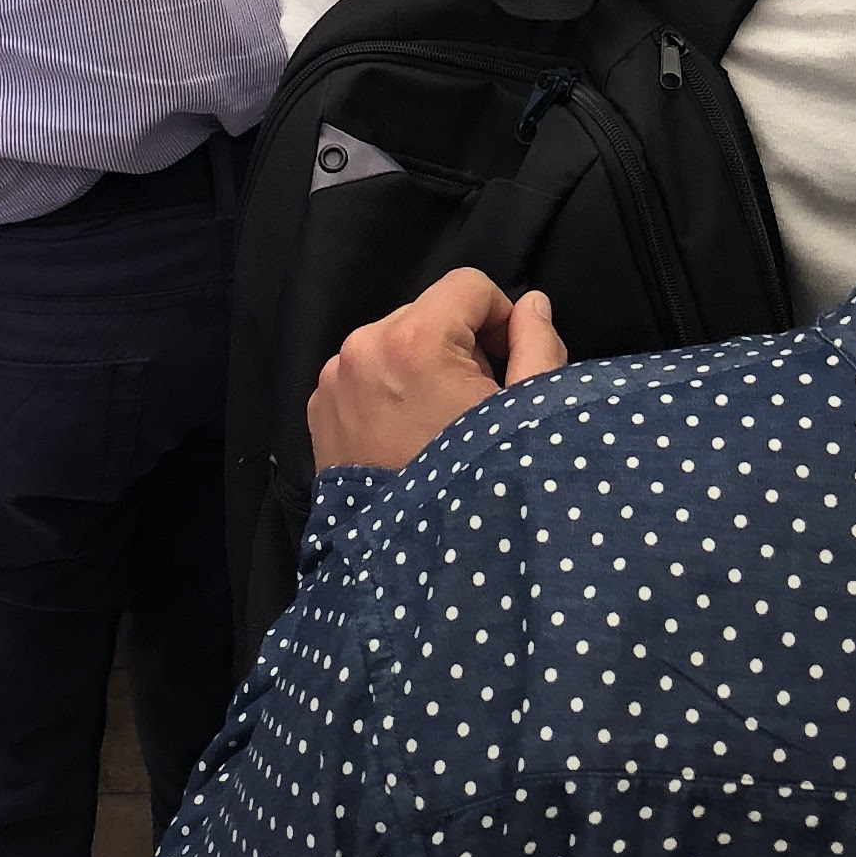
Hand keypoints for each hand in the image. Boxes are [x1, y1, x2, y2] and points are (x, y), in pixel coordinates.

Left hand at [308, 270, 568, 473]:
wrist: (410, 570)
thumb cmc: (479, 490)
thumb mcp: (526, 416)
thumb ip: (537, 345)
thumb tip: (531, 305)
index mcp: (411, 340)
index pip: (469, 285)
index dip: (501, 319)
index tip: (509, 366)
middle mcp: (360, 349)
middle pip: (429, 311)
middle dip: (460, 344)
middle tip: (477, 404)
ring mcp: (332, 382)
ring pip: (395, 342)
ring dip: (424, 366)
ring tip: (442, 426)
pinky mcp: (318, 412)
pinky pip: (366, 375)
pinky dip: (391, 390)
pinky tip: (409, 438)